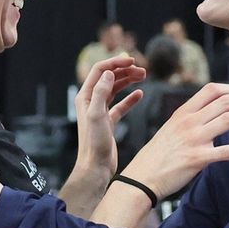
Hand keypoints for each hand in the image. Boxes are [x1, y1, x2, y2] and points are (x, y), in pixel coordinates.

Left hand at [74, 56, 144, 176]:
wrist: (96, 167)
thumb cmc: (94, 143)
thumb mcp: (96, 115)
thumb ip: (101, 92)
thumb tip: (109, 73)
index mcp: (85, 96)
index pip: (100, 71)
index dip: (115, 63)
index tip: (132, 60)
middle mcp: (91, 101)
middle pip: (109, 77)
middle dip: (125, 70)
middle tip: (142, 70)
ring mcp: (100, 111)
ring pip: (116, 89)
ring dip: (129, 81)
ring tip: (143, 76)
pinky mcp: (109, 121)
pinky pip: (121, 105)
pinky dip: (131, 99)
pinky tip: (140, 94)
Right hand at [121, 83, 228, 199]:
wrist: (142, 178)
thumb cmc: (157, 156)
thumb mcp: (170, 129)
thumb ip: (189, 121)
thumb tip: (210, 117)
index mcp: (183, 113)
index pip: (211, 90)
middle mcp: (190, 122)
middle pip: (225, 101)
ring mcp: (194, 139)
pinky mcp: (198, 159)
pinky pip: (227, 152)